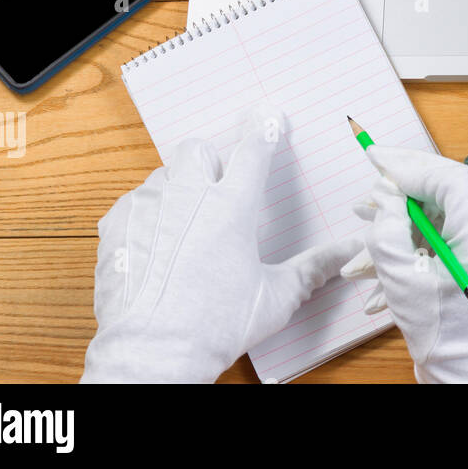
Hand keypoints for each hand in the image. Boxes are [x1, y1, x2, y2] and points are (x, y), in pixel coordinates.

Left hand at [81, 107, 359, 382]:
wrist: (153, 352)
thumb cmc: (215, 325)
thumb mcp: (276, 296)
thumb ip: (314, 266)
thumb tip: (350, 250)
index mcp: (233, 206)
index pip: (254, 148)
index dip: (263, 128)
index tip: (268, 117)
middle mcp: (189, 195)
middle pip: (199, 148)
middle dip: (211, 160)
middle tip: (218, 189)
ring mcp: (149, 207)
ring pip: (164, 174)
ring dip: (177, 188)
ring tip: (186, 224)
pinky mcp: (117, 226)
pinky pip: (133, 202)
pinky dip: (146, 215)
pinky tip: (156, 245)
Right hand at [342, 146, 467, 383]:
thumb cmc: (447, 341)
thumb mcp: (403, 280)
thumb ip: (388, 227)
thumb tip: (386, 194)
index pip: (450, 178)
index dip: (409, 165)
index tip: (376, 157)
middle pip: (453, 192)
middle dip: (406, 191)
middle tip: (370, 188)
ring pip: (454, 214)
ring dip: (411, 219)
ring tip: (369, 226)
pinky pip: (463, 233)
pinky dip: (429, 237)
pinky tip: (392, 251)